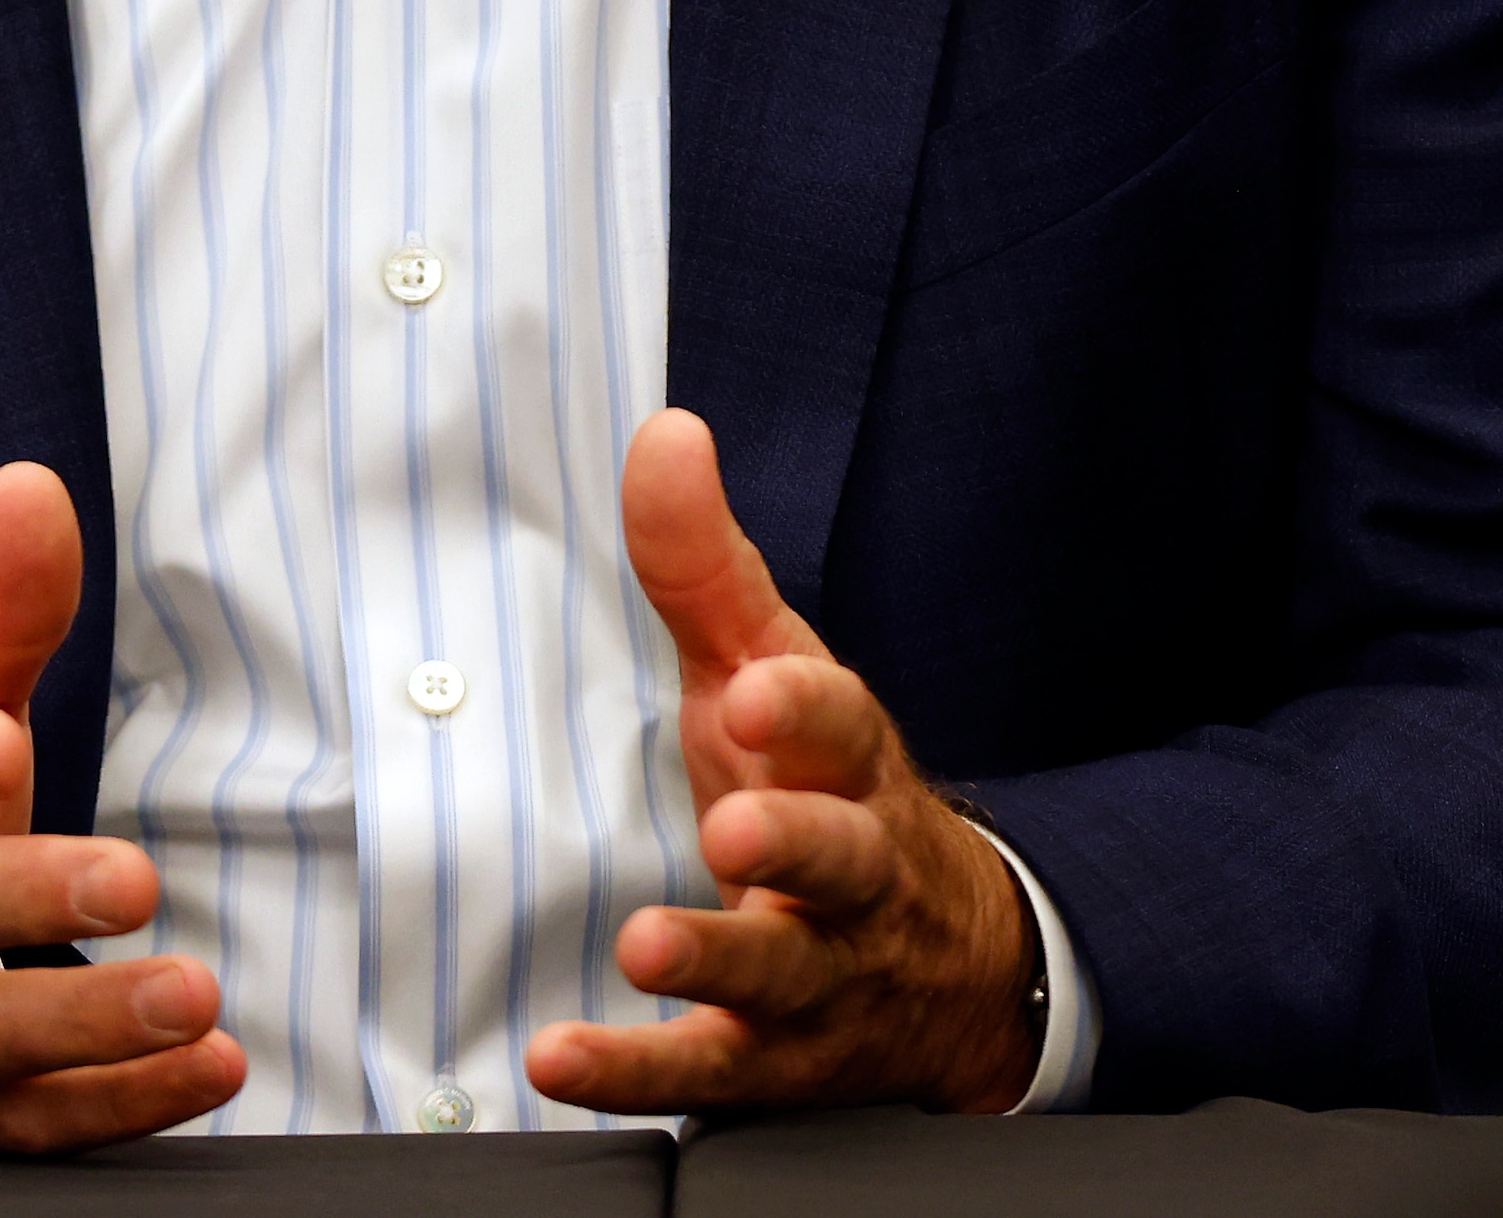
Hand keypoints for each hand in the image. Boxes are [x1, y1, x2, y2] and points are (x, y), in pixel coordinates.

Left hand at [524, 410, 1042, 1116]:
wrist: (943, 966)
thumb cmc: (820, 789)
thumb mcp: (769, 676)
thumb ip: (704, 568)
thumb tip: (662, 431)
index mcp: (846, 762)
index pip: (840, 724)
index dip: (803, 707)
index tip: (756, 684)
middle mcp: (850, 868)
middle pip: (840, 853)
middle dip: (793, 839)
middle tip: (734, 826)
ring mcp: (818, 970)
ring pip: (782, 969)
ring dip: (716, 958)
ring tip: (645, 945)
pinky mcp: (772, 1057)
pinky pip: (708, 1069)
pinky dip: (635, 1070)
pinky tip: (560, 1062)